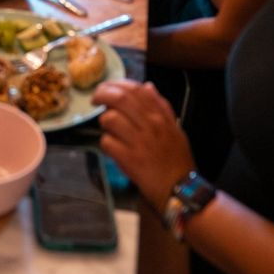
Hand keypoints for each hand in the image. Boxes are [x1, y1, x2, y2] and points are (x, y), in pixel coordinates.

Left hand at [96, 78, 193, 211]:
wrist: (179, 189)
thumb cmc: (176, 160)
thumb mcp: (174, 129)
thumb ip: (161, 107)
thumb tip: (147, 86)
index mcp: (161, 116)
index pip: (136, 89)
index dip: (117, 84)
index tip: (107, 87)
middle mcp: (150, 125)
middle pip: (119, 99)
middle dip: (102, 94)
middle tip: (95, 99)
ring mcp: (139, 142)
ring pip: (110, 119)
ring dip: (104, 122)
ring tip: (109, 129)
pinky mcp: (129, 159)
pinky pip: (106, 142)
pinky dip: (106, 143)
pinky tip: (112, 147)